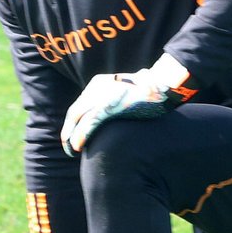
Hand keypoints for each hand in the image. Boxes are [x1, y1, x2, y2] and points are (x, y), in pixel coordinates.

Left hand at [60, 53, 191, 156]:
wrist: (163, 85)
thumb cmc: (148, 90)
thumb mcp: (123, 92)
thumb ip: (112, 100)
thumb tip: (106, 115)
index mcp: (99, 82)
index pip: (80, 104)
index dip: (73, 122)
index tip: (72, 135)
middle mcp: (97, 86)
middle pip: (75, 111)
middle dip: (68, 130)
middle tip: (67, 146)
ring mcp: (103, 95)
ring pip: (78, 117)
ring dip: (71, 136)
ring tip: (71, 150)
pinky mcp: (110, 105)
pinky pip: (89, 122)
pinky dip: (80, 135)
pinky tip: (77, 146)